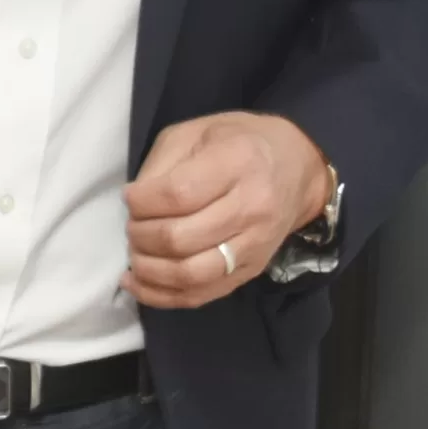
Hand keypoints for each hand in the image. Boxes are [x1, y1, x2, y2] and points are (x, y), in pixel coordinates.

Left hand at [124, 112, 329, 310]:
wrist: (297, 166)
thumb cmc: (237, 142)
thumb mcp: (194, 132)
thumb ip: (161, 165)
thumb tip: (133, 206)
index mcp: (237, 163)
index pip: (177, 195)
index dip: (141, 203)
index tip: (130, 197)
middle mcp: (252, 208)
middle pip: (180, 238)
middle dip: (140, 236)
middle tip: (131, 225)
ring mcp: (256, 245)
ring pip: (191, 274)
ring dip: (149, 270)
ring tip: (134, 254)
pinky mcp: (253, 270)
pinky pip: (203, 294)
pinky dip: (163, 295)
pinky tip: (137, 283)